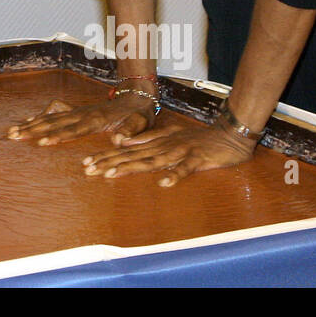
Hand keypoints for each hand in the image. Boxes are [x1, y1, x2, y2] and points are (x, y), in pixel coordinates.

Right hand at [6, 93, 155, 144]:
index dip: (58, 136)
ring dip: (31, 124)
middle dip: (33, 129)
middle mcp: (82, 114)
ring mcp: (77, 111)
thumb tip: (119, 140)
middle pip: (53, 121)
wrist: (136, 96)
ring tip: (12, 132)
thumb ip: (131, 131)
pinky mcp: (75, 111)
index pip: (73, 129)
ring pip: (49, 117)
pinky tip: (27, 123)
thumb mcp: (140, 123)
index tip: (43, 142)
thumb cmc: (139, 114)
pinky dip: (40, 117)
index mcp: (96, 119)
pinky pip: (53, 113)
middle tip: (15, 136)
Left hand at [81, 124, 255, 186]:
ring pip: (152, 160)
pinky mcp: (197, 159)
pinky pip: (185, 169)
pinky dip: (175, 174)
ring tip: (111, 174)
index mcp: (156, 142)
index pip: (126, 150)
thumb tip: (121, 142)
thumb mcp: (169, 136)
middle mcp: (164, 146)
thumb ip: (147, 139)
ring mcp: (180, 151)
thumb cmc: (198, 138)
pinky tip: (163, 183)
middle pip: (132, 156)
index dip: (106, 156)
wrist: (229, 133)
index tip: (86, 163)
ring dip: (131, 167)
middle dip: (109, 162)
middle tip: (88, 170)